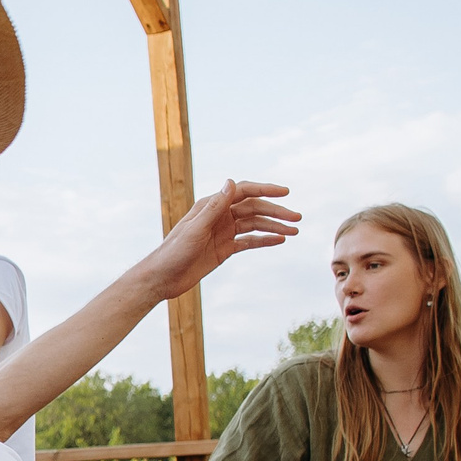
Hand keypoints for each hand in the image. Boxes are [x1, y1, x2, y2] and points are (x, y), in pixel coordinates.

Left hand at [140, 179, 299, 300]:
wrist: (162, 278)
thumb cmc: (174, 252)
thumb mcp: (195, 230)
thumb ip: (214, 207)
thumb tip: (231, 182)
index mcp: (211, 206)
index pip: (244, 192)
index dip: (265, 190)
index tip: (285, 193)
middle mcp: (219, 215)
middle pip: (253, 208)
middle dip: (276, 212)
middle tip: (297, 218)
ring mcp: (223, 232)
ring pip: (254, 225)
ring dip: (274, 226)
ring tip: (294, 231)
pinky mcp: (224, 248)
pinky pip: (249, 241)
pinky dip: (265, 240)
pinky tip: (280, 240)